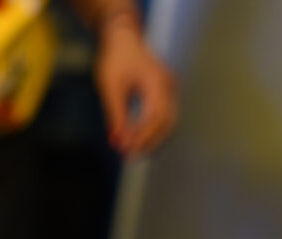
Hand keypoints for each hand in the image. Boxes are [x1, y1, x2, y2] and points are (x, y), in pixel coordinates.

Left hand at [95, 19, 177, 155]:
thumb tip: (117, 141)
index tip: (126, 150)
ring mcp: (170, 87)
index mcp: (157, 82)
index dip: (142, 137)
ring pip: (168, 122)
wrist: (123, 38)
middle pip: (167, 123)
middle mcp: (169, 86)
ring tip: (132, 151)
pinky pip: (165, 115)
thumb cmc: (115, 60)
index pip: (155, 118)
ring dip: (152, 138)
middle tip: (130, 157)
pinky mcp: (166, 91)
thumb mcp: (111, 88)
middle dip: (149, 142)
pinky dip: (153, 129)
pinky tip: (137, 138)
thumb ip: (116, 116)